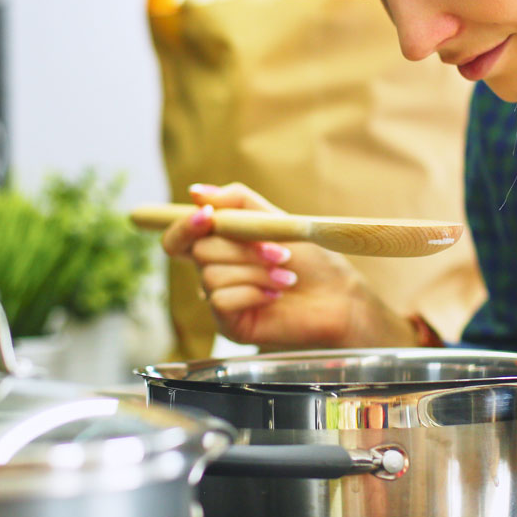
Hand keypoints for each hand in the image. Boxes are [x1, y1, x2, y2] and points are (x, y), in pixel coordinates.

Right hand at [161, 182, 417, 349]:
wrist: (337, 296)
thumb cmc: (310, 260)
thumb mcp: (274, 219)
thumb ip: (236, 202)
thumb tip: (195, 192)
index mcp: (219, 246)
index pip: (178, 238)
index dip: (185, 226)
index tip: (207, 216)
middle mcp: (213, 272)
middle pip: (199, 252)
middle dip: (243, 249)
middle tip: (281, 253)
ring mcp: (219, 299)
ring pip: (212, 277)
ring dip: (255, 272)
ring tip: (285, 277)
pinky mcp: (229, 324)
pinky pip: (220, 301)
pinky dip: (252, 292)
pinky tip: (275, 295)